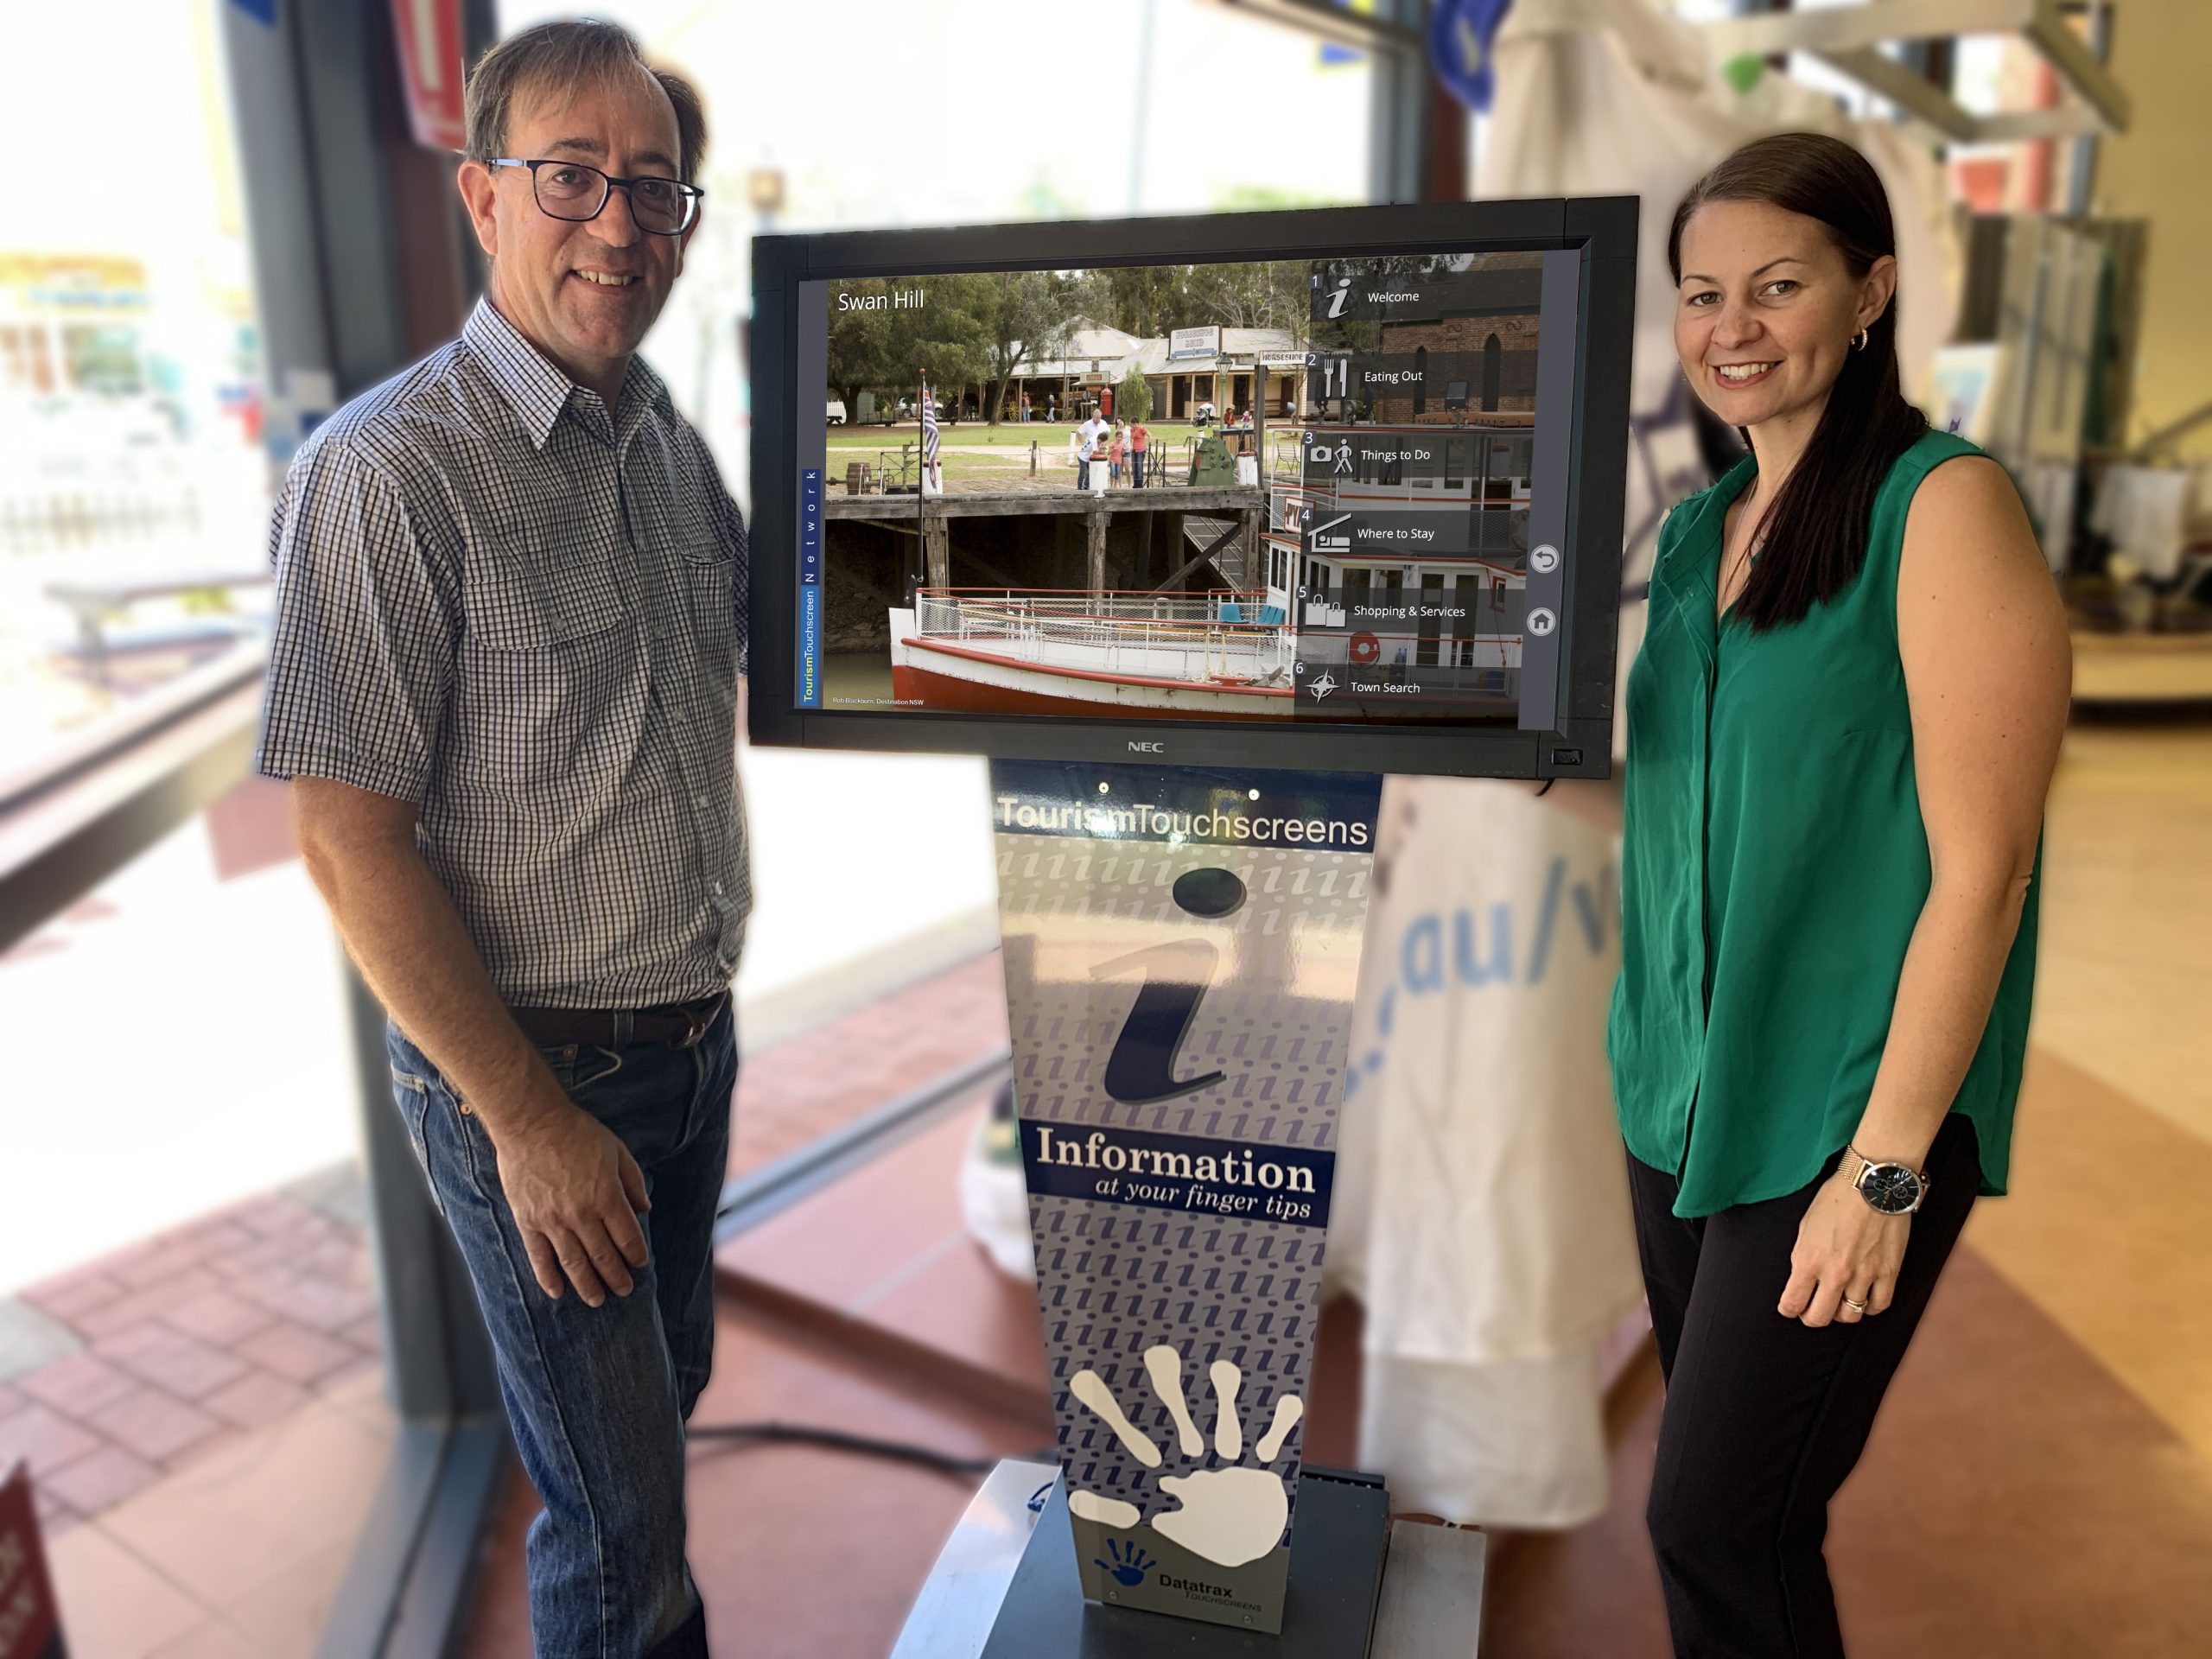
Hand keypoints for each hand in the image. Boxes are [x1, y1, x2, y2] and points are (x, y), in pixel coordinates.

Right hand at [482, 1088, 651, 1306]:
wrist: (531, 1123)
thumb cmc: (577, 1133)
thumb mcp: (616, 1151)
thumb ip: (632, 1182)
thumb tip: (644, 1209)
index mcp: (606, 1196)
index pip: (627, 1237)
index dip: (635, 1255)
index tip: (640, 1264)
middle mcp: (581, 1214)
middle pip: (603, 1256)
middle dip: (616, 1278)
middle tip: (624, 1291)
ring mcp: (552, 1221)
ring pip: (573, 1264)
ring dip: (587, 1286)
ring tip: (597, 1301)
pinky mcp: (528, 1221)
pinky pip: (539, 1257)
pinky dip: (548, 1278)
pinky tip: (557, 1293)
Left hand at [1777, 1170, 1908, 1326]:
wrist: (1873, 1183)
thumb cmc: (1836, 1197)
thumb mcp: (1805, 1226)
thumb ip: (1804, 1256)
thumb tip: (1802, 1277)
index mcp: (1808, 1260)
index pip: (1793, 1302)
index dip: (1788, 1309)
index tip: (1790, 1308)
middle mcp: (1835, 1273)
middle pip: (1819, 1317)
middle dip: (1811, 1317)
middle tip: (1812, 1310)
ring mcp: (1864, 1275)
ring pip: (1850, 1316)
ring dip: (1842, 1313)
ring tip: (1839, 1304)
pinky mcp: (1889, 1273)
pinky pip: (1879, 1305)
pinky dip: (1870, 1307)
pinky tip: (1865, 1299)